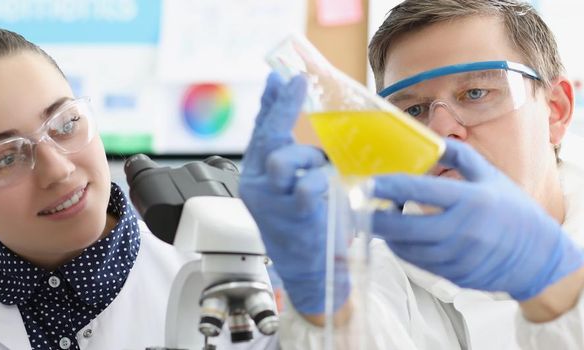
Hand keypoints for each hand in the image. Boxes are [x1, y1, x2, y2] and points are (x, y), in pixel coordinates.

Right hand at [239, 73, 345, 314]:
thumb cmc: (307, 227)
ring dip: (308, 158)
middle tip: (297, 84)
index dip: (270, 103)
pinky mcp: (293, 216)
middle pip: (267, 137)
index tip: (279, 78)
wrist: (311, 272)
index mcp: (255, 177)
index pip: (260, 132)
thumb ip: (294, 154)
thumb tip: (298, 121)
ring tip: (322, 171)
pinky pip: (307, 186)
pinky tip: (328, 188)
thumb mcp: (296, 184)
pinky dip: (321, 182)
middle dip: (283, 108)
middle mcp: (257, 187)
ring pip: (284, 160)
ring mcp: (272, 203)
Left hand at [372, 139, 583, 300]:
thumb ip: (461, 155)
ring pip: (406, 249)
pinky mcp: (453, 275)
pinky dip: (405, 250)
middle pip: (403, 229)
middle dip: (375, 219)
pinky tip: (401, 238)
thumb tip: (431, 139)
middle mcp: (461, 231)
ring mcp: (456, 257)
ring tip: (380, 219)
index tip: (368, 182)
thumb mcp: (491, 176)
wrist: (539, 257)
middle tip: (359, 207)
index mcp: (469, 200)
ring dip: (388, 236)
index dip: (388, 187)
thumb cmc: (515, 212)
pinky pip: (418, 263)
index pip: (418, 191)